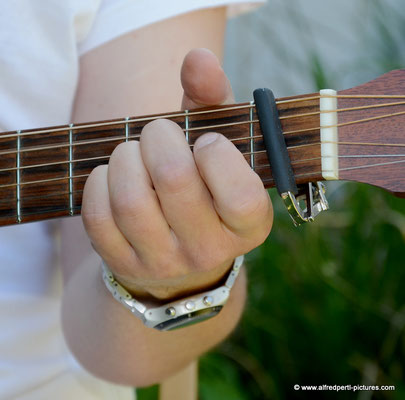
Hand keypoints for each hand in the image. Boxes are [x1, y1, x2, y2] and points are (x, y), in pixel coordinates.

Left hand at [81, 48, 272, 299]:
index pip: (240, 193)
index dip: (216, 152)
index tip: (205, 142)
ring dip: (125, 157)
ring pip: (130, 199)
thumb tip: (198, 58)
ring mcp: (164, 262)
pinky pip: (99, 215)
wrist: (178, 255)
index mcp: (248, 225)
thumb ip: (214, 100)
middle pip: (174, 179)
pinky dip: (100, 182)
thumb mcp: (219, 149)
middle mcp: (209, 251)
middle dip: (158, 137)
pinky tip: (113, 178)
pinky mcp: (124, 264)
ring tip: (133, 153)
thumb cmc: (204, 189)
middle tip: (158, 134)